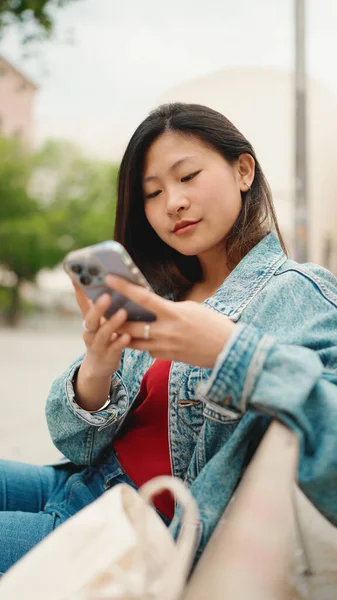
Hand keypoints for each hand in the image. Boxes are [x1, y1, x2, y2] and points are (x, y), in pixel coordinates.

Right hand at [73, 282, 130, 377]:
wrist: (99, 366)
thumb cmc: (104, 337)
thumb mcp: (100, 321)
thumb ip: (103, 306)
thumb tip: (115, 283)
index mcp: (89, 320)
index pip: (82, 303)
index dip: (79, 291)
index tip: (76, 277)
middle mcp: (90, 332)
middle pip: (90, 319)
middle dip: (98, 308)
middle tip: (106, 296)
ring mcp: (98, 345)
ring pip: (103, 334)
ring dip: (112, 323)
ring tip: (123, 313)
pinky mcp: (108, 356)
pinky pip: (114, 348)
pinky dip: (120, 342)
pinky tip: (127, 336)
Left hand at [105, 276, 235, 368]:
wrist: (228, 351)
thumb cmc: (213, 325)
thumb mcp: (191, 309)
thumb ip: (169, 308)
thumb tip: (152, 305)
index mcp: (173, 313)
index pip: (143, 297)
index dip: (124, 287)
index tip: (109, 278)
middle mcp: (166, 331)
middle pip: (130, 325)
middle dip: (114, 318)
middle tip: (101, 309)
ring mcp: (165, 347)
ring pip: (133, 341)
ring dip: (123, 333)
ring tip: (112, 324)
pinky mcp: (167, 358)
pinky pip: (147, 351)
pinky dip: (143, 344)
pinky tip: (143, 338)